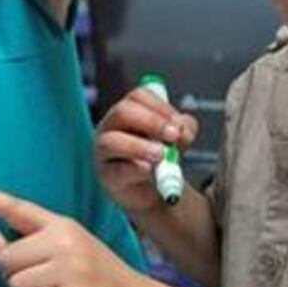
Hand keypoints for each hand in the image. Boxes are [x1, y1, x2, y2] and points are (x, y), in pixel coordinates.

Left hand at [0, 176, 139, 286]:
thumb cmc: (92, 274)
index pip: (19, 208)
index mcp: (61, 225)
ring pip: (15, 285)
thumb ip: (28, 242)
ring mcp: (70, 270)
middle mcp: (64, 243)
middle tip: (37, 284)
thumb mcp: (64, 248)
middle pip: (7, 259)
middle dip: (13, 276)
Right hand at [93, 87, 197, 215]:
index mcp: (128, 112)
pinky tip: (150, 172)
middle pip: (122, 112)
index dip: (160, 107)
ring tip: (161, 155)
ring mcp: (104, 152)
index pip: (138, 96)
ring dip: (140, 147)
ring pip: (111, 141)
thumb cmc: (161, 157)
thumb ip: (184, 130)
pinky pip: (117, 170)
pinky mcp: (107, 176)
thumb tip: (181, 130)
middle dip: (151, 122)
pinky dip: (136, 170)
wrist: (155, 190)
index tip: (178, 122)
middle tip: (173, 136)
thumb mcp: (177, 140)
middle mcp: (110, 127)